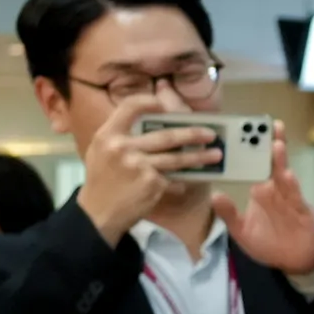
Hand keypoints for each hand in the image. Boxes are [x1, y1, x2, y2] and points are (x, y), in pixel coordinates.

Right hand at [76, 108, 218, 241]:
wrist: (98, 211)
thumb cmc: (101, 178)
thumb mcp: (102, 150)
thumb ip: (122, 134)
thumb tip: (152, 120)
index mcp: (108, 135)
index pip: (129, 108)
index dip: (148, 102)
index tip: (165, 106)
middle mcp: (123, 147)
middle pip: (165, 136)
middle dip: (192, 134)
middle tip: (211, 134)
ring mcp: (139, 166)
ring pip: (177, 158)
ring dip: (200, 157)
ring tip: (216, 155)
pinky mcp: (152, 184)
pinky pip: (174, 179)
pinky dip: (180, 181)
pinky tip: (184, 183)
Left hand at [216, 126, 313, 274]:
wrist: (292, 263)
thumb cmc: (267, 244)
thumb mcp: (240, 231)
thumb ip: (228, 213)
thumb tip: (214, 194)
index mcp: (261, 191)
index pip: (255, 166)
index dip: (252, 150)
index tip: (245, 131)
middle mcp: (276, 191)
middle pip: (273, 164)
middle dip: (272, 144)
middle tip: (269, 125)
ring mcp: (290, 200)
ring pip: (285, 176)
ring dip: (281, 161)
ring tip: (276, 144)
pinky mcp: (302, 213)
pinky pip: (296, 198)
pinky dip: (292, 187)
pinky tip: (288, 175)